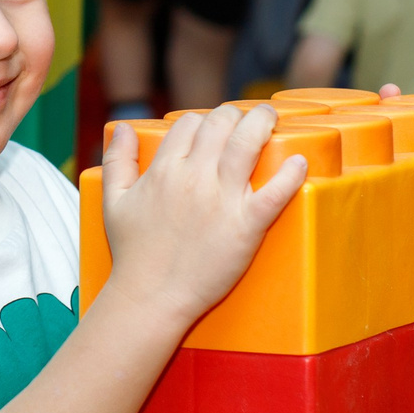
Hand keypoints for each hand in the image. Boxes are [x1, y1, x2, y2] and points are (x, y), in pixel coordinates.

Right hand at [98, 104, 306, 335]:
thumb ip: (117, 161)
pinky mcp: (247, 226)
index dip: (202, 120)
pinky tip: (299, 162)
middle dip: (236, 114)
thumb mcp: (114, 202)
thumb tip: (125, 125)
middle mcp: (194, 178)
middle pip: (221, 124)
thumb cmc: (133, 254)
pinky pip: (275, 192)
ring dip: (262, 123)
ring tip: (271, 119)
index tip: (213, 127)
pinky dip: (290, 174)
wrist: (151, 298)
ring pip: (248, 143)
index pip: (189, 124)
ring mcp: (223, 201)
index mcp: (164, 171)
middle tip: (248, 119)